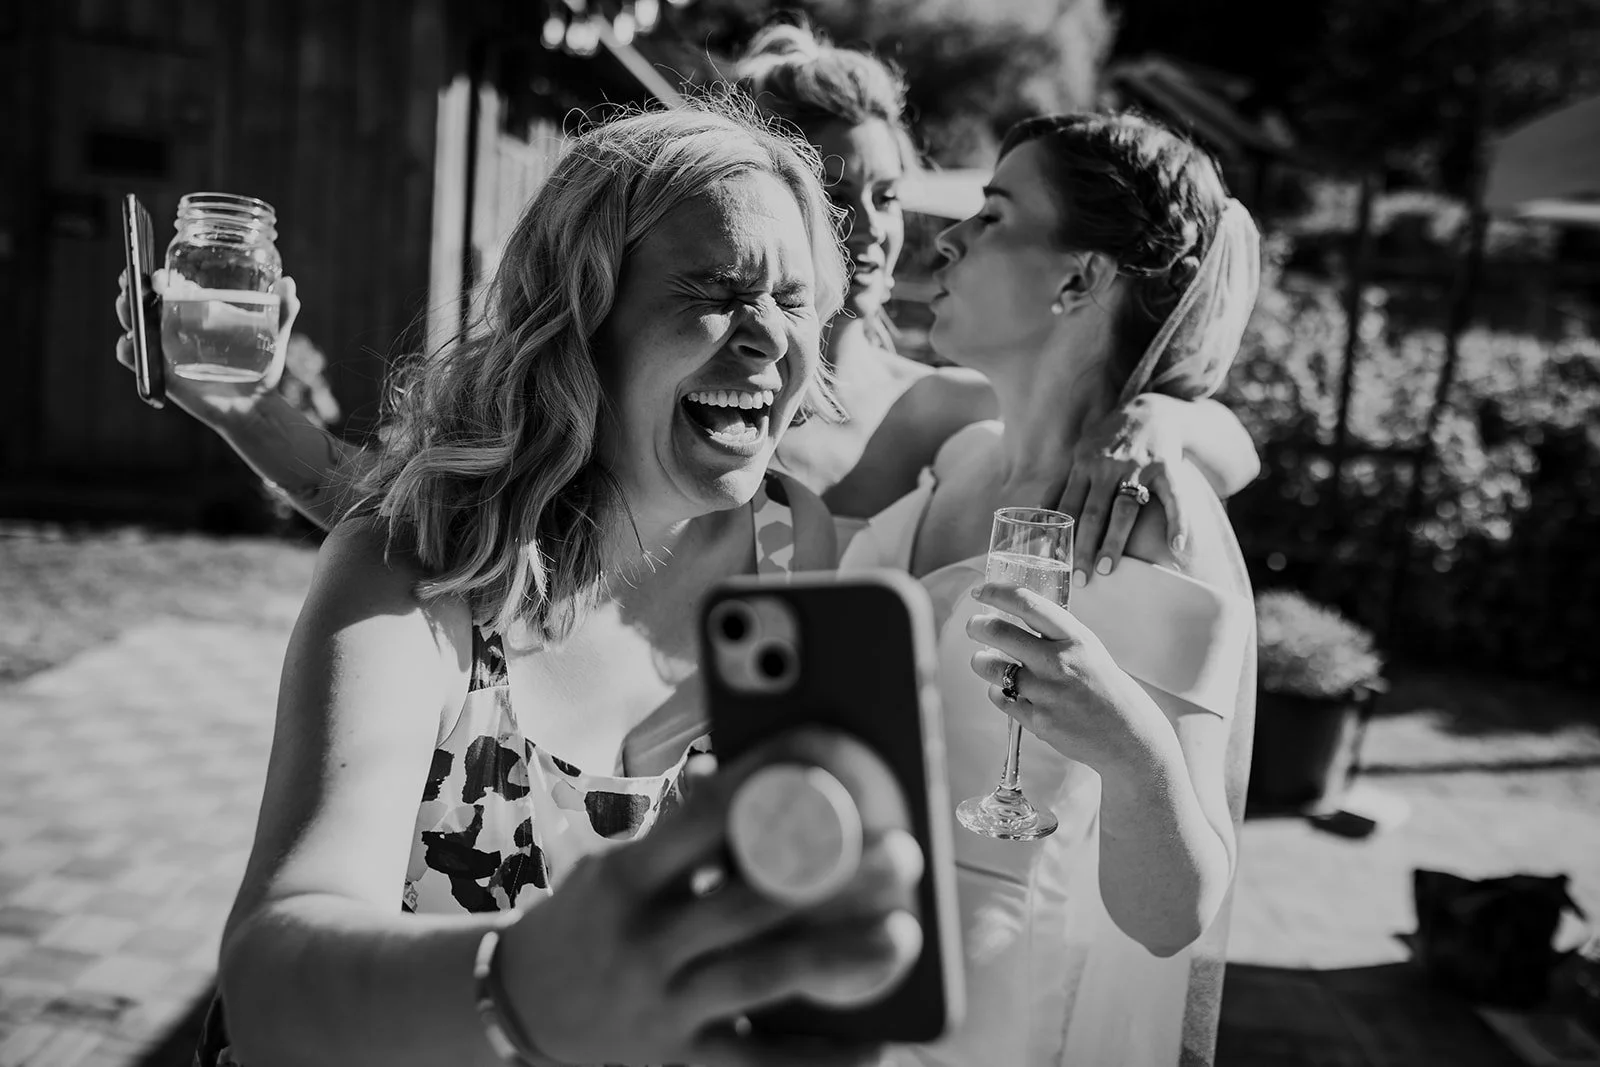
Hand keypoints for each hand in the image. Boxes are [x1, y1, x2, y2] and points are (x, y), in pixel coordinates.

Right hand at [115, 268, 300, 427]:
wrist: (255, 407)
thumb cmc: (261, 369)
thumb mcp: (275, 337)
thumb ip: (284, 311)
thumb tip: (290, 284)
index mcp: (196, 313)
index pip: (168, 286)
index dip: (156, 275)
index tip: (159, 273)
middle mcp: (175, 327)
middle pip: (143, 300)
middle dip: (131, 286)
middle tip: (134, 281)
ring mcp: (165, 349)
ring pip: (133, 324)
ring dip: (125, 310)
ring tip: (130, 304)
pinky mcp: (161, 373)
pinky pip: (134, 359)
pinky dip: (127, 350)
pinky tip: (131, 343)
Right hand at [499, 732, 923, 1066]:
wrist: (523, 1010)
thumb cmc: (586, 922)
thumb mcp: (614, 869)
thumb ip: (679, 836)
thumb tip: (746, 776)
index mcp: (628, 878)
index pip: (703, 818)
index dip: (768, 782)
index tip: (828, 754)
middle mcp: (644, 941)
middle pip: (748, 902)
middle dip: (832, 877)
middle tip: (902, 852)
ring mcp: (662, 1006)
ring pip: (762, 976)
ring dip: (841, 957)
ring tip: (904, 936)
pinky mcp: (680, 1061)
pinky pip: (760, 1064)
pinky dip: (821, 1057)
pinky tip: (876, 1046)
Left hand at [966, 582, 1165, 774]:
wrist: (1129, 737)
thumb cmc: (1107, 689)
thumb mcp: (1090, 651)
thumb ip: (1057, 637)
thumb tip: (1017, 619)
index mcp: (1075, 638)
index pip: (1028, 604)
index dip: (997, 593)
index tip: (980, 591)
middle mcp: (1059, 662)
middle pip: (1000, 633)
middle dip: (978, 626)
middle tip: (973, 626)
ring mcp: (1047, 693)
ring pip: (992, 668)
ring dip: (981, 661)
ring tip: (982, 660)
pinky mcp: (1039, 720)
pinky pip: (1002, 698)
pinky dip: (997, 692)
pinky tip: (1003, 689)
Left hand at [1057, 395, 1188, 584]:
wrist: (1150, 410)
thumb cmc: (1109, 439)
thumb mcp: (1081, 454)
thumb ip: (1063, 484)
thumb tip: (1038, 515)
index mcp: (1084, 465)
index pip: (1069, 506)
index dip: (1063, 535)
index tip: (1058, 564)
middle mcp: (1108, 466)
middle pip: (1094, 512)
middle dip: (1085, 546)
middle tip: (1081, 578)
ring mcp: (1139, 467)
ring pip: (1125, 508)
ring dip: (1116, 540)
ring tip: (1109, 570)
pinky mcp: (1167, 467)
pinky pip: (1174, 498)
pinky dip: (1178, 521)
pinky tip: (1176, 545)